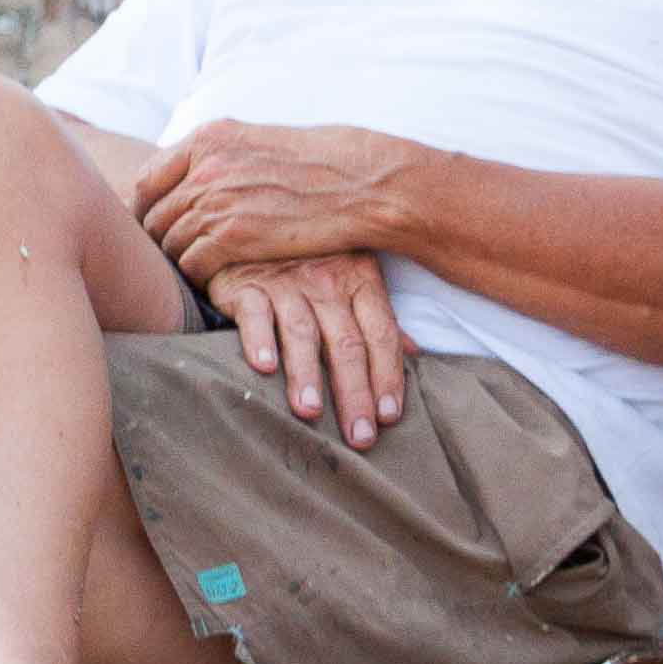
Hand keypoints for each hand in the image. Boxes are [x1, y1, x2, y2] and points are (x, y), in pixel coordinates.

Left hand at [132, 121, 416, 284]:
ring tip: (198, 270)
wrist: (368, 183)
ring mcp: (217, 201)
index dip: (146, 207)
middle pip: (155, 214)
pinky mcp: (233, 237)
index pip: (150, 178)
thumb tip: (202, 173)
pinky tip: (215, 280)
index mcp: (212, 137)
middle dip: (160, 238)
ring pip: (170, 243)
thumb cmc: (331, 163)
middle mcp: (206, 166)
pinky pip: (191, 265)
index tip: (156, 224)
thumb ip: (227, 155)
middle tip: (175, 255)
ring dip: (181, 260)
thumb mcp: (267, 140)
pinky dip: (197, 277)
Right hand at [206, 252, 409, 450]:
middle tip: (359, 436)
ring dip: (307, 374)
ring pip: (303, 333)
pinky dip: (259, 339)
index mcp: (360, 280)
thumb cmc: (309, 260)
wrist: (252, 226)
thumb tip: (415, 355)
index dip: (388, 375)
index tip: (389, 416)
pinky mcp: (247, 284)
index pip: (381, 334)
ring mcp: (287, 282)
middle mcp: (327, 282)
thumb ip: (379, 317)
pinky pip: (255, 313)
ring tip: (311, 413)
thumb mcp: (351, 277)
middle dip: (355, 392)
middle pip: (347, 343)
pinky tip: (264, 367)